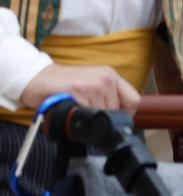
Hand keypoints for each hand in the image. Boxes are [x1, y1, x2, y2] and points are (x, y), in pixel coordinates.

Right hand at [19, 64, 140, 114]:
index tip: (115, 120)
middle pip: (118, 110)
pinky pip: (88, 114)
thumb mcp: (92, 84)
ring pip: (104, 114)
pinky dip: (80, 118)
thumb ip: (107, 96)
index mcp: (111, 75)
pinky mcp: (79, 91)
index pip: (134, 100)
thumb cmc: (64, 85)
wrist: (37, 78)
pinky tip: (72, 110)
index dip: (125, 114)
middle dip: (105, 117)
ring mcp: (93, 84)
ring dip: (91, 119)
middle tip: (88, 114)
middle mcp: (106, 78)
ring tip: (78, 110)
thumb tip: (119, 118)